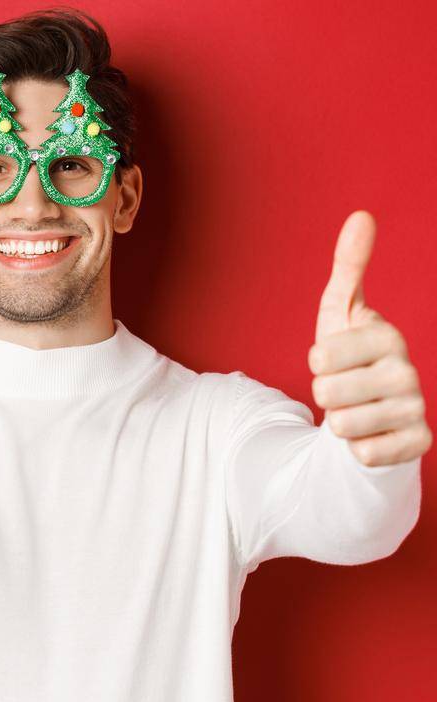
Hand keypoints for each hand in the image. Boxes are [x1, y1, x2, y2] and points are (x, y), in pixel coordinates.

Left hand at [308, 211, 431, 465]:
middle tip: (341, 390)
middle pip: (327, 392)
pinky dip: (357, 449)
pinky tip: (369, 435)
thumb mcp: (340, 313)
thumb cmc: (350, 357)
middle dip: (324, 395)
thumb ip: (348, 267)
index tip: (331, 360)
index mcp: (387, 336)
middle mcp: (409, 370)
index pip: (321, 355)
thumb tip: (361, 215)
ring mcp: (416, 408)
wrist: (372, 411)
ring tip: (354, 411)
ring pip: (342, 425)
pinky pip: (365, 454)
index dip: (315, 363)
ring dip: (338, 423)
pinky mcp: (417, 443)